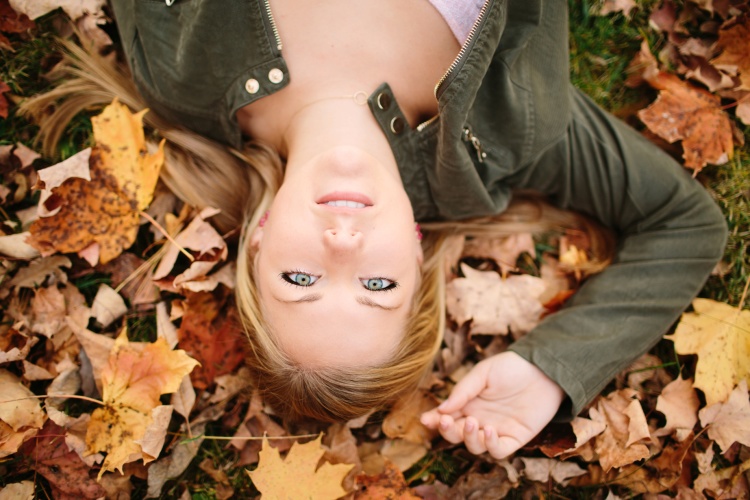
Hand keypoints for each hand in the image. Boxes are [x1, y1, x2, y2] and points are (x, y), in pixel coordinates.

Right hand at [421, 351, 564, 458]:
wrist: (543, 369)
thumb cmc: (511, 367)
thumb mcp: (483, 373)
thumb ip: (463, 391)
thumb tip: (442, 408)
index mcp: (468, 404)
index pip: (446, 416)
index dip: (434, 420)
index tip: (425, 420)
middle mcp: (479, 419)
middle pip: (457, 434)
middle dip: (448, 431)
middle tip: (447, 421)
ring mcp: (496, 430)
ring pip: (475, 446)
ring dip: (469, 438)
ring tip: (473, 422)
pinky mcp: (514, 438)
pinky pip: (498, 450)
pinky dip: (491, 446)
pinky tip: (490, 431)